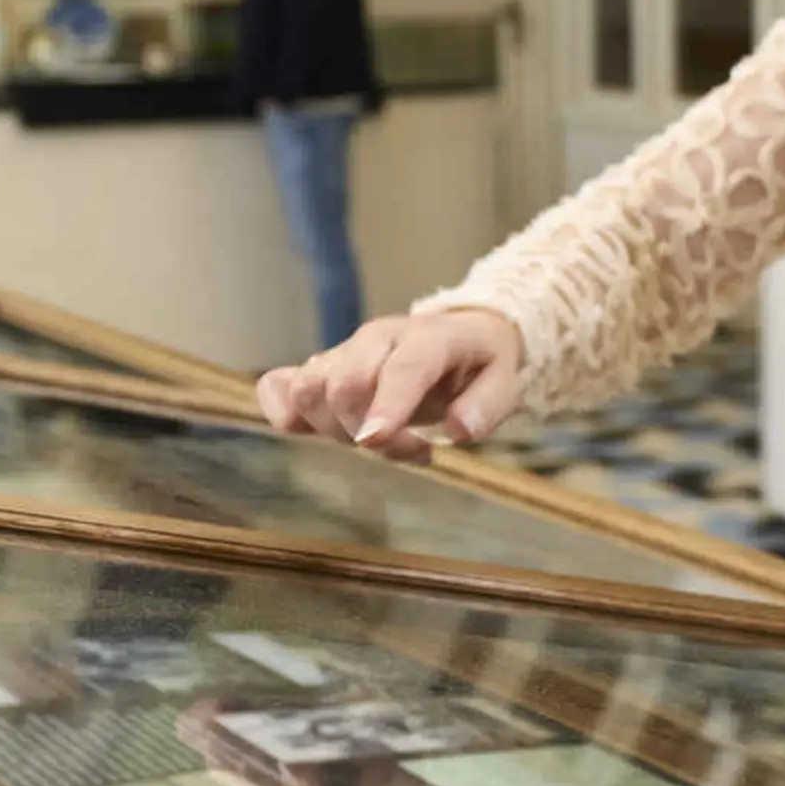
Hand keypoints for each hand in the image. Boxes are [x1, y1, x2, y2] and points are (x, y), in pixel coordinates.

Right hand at [256, 307, 524, 460]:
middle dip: (364, 431)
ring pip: (308, 389)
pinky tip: (316, 430)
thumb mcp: (504, 381)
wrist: (459, 336)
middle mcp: (378, 338)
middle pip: (345, 383)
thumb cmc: (480, 364)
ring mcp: (344, 351)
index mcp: (429, 336)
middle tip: (412, 449)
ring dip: (333, 430)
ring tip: (378, 440)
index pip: (403, 367)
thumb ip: (486, 406)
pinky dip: (285, 414)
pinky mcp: (320, 367)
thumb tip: (458, 431)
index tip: (371, 443)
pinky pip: (279, 386)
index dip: (386, 405)